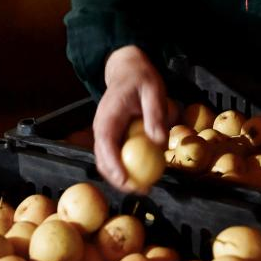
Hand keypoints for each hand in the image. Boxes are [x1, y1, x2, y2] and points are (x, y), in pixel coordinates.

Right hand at [92, 45, 168, 191]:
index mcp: (108, 115)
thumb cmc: (141, 78)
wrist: (127, 70)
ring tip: (142, 187)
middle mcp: (101, 126)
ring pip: (106, 161)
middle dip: (117, 180)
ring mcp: (104, 132)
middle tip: (141, 190)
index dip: (113, 165)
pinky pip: (114, 156)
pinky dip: (124, 168)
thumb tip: (159, 141)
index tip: (126, 180)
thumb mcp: (154, 90)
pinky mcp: (110, 136)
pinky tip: (141, 174)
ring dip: (120, 178)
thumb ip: (156, 114)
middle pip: (102, 159)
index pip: (105, 144)